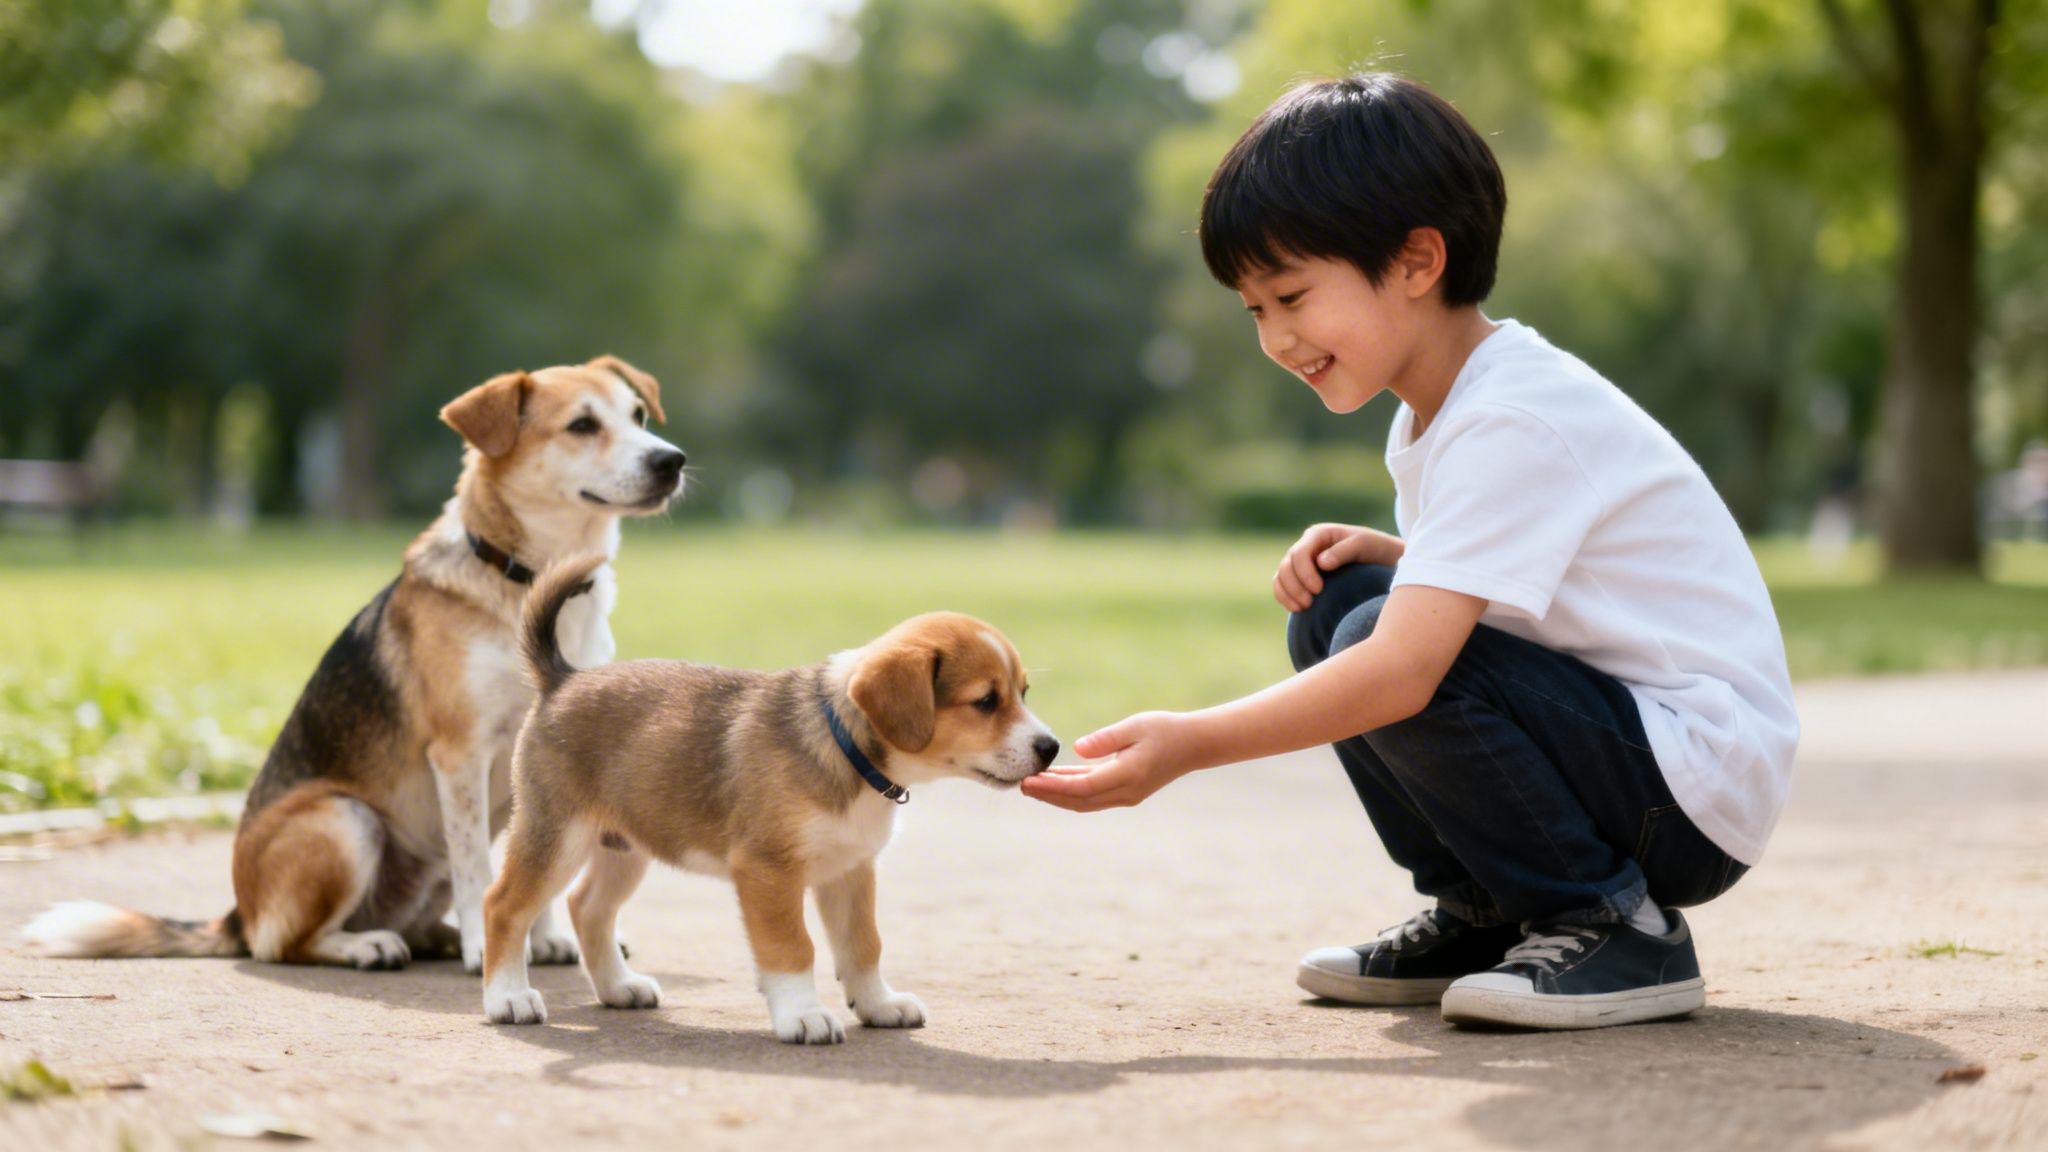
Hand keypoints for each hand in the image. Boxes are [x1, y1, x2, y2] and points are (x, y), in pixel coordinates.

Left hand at [1020, 711, 1196, 811]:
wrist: (1194, 744)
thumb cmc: (1165, 729)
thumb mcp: (1135, 726)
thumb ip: (1106, 739)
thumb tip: (1076, 749)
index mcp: (1128, 776)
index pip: (1082, 787)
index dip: (1052, 787)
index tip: (1028, 781)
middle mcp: (1126, 792)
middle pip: (1079, 800)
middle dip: (1049, 795)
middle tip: (1020, 784)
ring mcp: (1127, 795)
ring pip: (1084, 801)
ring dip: (1058, 795)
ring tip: (1031, 785)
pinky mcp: (1126, 791)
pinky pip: (1093, 795)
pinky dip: (1072, 790)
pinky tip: (1055, 781)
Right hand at [1274, 523, 1392, 612]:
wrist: (1384, 560)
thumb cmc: (1376, 549)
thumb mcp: (1364, 545)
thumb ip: (1343, 551)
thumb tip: (1320, 562)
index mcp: (1318, 534)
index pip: (1299, 553)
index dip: (1304, 573)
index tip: (1319, 590)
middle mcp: (1307, 547)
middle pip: (1286, 566)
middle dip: (1294, 586)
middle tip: (1309, 603)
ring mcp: (1302, 563)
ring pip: (1280, 577)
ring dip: (1287, 594)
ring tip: (1303, 608)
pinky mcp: (1302, 577)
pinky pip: (1282, 587)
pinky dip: (1284, 598)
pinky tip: (1296, 609)